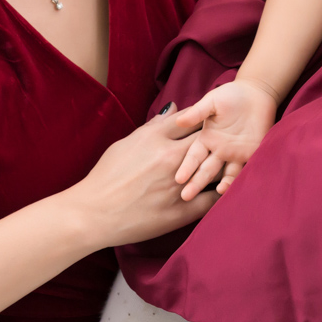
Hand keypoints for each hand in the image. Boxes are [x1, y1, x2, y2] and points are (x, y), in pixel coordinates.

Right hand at [68, 109, 218, 247]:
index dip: (201, 117)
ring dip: (222, 164)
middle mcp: (170, 158)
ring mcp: (178, 185)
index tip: (209, 119)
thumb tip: (173, 108)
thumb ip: (153, 127)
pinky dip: (221, 193)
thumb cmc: (106, 177)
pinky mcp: (182, 211)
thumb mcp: (126, 144)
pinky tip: (224, 189)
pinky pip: (212, 200)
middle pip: (205, 139)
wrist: (94, 213)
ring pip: (214, 168)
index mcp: (155, 139)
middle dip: (215, 137)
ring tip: (226, 162)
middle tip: (224, 138)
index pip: (189, 119)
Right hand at [171, 77, 280, 199]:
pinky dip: (239, 179)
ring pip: (225, 174)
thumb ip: (197, 112)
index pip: (193, 156)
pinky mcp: (250, 155)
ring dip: (220, 184)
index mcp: (206, 138)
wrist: (256, 94)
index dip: (186, 167)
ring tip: (217, 191)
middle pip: (206, 169)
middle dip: (196, 182)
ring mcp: (234, 154)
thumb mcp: (211, 101)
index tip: (178, 179)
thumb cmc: (230, 95)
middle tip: (186, 196)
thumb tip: (179, 120)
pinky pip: (244, 170)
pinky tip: (235, 186)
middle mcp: (218, 150)